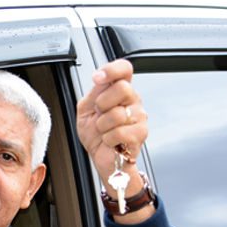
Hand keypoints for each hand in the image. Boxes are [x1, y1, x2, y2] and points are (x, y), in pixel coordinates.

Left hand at [76, 59, 152, 222]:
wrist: (101, 158)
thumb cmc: (95, 134)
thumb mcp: (86, 109)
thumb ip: (94, 92)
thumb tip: (100, 78)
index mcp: (119, 90)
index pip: (124, 69)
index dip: (112, 69)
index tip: (97, 78)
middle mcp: (132, 100)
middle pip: (122, 88)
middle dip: (102, 103)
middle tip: (99, 114)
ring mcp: (139, 116)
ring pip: (117, 113)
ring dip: (102, 125)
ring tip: (104, 131)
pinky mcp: (140, 134)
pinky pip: (118, 132)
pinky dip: (107, 139)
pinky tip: (110, 141)